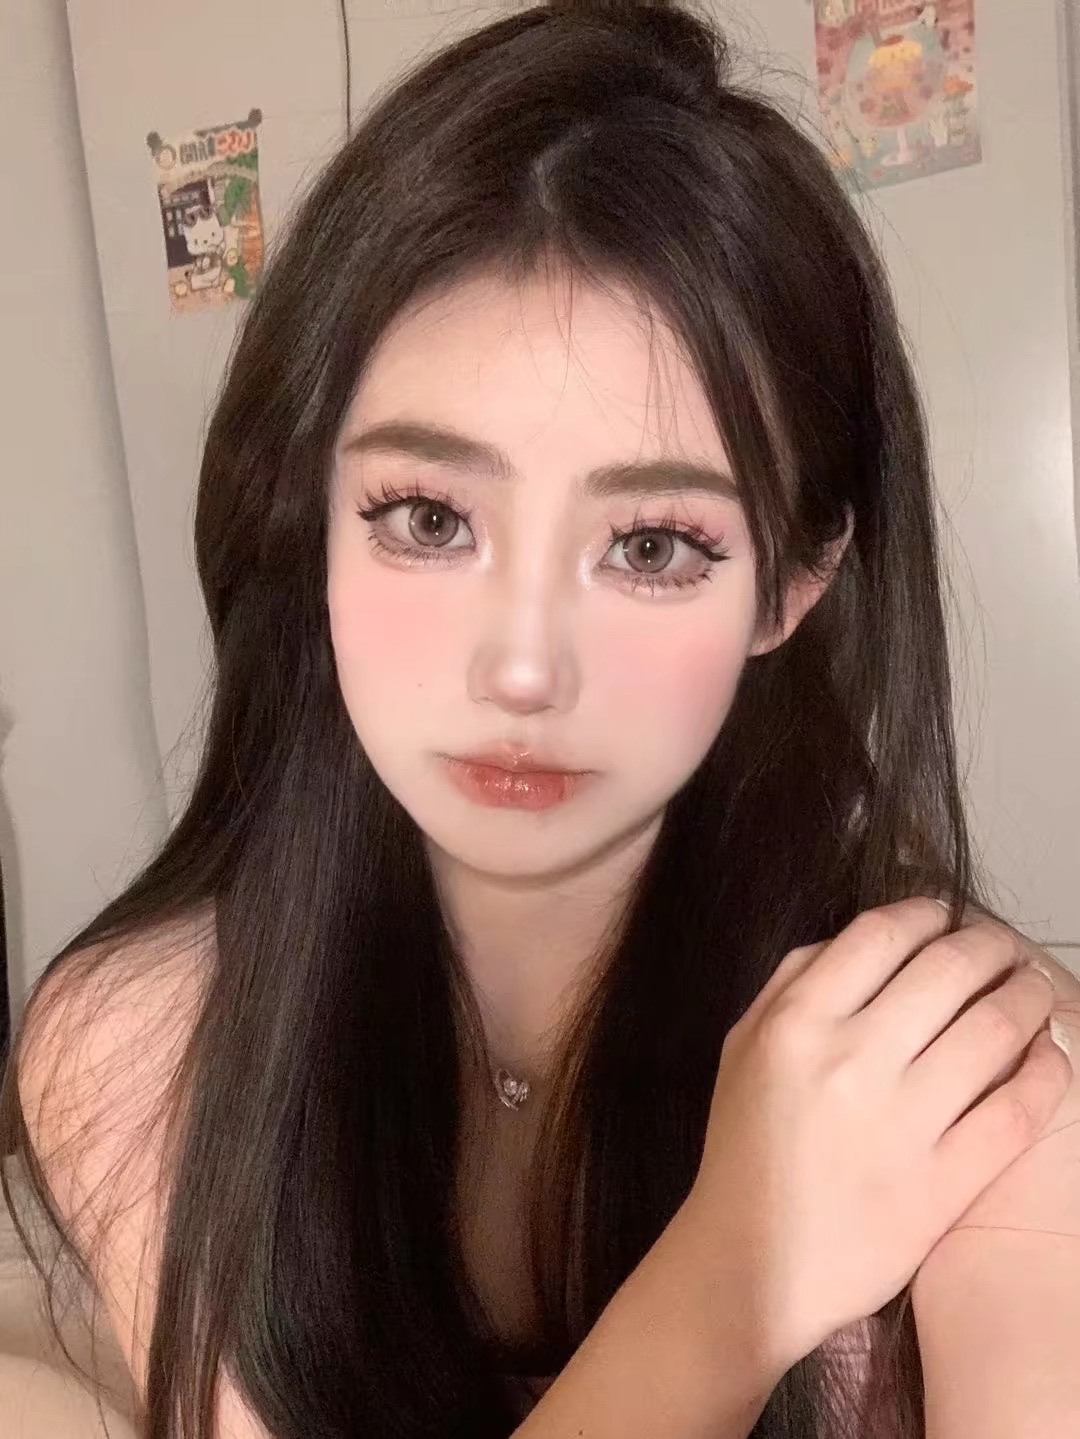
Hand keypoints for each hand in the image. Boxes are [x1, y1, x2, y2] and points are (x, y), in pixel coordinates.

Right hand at [677, 896, 1071, 1379]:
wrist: (752, 1264)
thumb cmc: (746, 1148)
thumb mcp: (742, 1047)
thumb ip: (791, 982)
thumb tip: (862, 938)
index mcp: (797, 1022)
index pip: (881, 935)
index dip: (928, 913)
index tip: (948, 915)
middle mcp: (851, 1060)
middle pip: (949, 970)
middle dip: (992, 948)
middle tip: (1006, 951)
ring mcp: (903, 1122)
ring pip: (996, 1030)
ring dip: (1029, 999)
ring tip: (1036, 993)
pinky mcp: (944, 1182)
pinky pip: (1017, 1109)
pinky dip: (1046, 1071)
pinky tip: (1047, 1056)